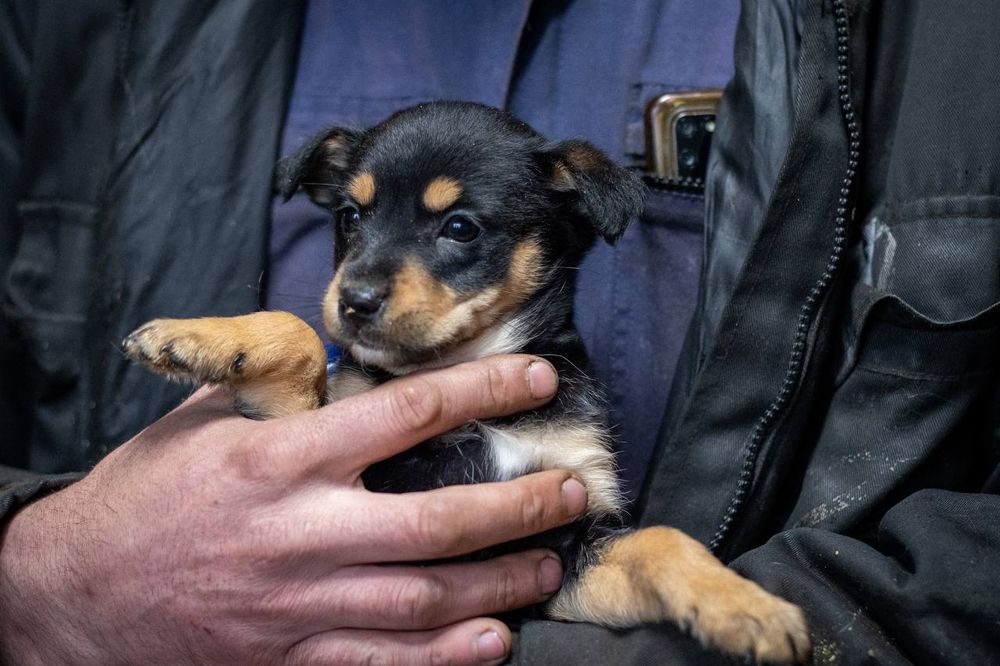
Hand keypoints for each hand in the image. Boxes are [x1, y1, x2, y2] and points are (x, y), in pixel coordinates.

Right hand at [0, 355, 585, 664]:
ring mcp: (298, 606)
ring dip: (500, 583)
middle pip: (436, 522)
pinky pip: (380, 665)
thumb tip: (351, 362)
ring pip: (424, 600)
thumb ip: (281, 392)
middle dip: (519, 508)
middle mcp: (300, 534)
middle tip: (570, 494)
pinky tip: (492, 643)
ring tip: (550, 565)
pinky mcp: (287, 658)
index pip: (405, 415)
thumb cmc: (143, 495)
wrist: (71, 594)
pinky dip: (443, 659)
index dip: (481, 393)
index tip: (536, 382)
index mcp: (280, 459)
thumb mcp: (204, 421)